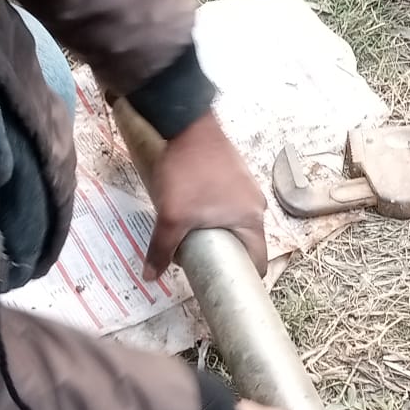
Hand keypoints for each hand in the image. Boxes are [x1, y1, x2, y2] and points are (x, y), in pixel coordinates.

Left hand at [144, 111, 267, 279]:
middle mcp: (256, 205)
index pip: (258, 262)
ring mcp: (248, 187)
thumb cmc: (187, 173)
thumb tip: (151, 277)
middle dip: (223, 255)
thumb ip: (162, 249)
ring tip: (191, 236)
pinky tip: (194, 210)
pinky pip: (230, 205)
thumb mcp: (171, 216)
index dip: (242, 279)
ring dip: (217, 233)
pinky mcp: (236, 175)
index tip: (222, 284)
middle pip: (245, 243)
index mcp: (252, 220)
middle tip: (199, 261)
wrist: (188, 124)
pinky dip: (215, 213)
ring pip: (235, 223)